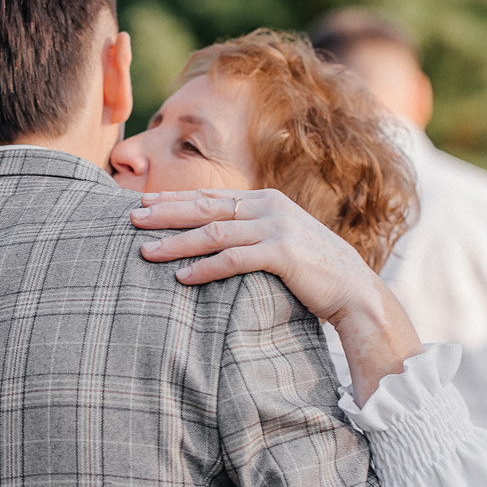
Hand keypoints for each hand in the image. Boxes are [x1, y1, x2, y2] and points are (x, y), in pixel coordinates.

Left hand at [132, 188, 370, 324]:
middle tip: (132, 218)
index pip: (210, 196)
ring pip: (214, 232)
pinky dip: (205, 268)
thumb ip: (250, 233)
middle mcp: (268, 207)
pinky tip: (181, 278)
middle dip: (165, 212)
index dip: (175, 198)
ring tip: (146, 251)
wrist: (354, 290)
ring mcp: (276, 228)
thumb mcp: (279, 241)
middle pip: (205, 206)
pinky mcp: (283, 254)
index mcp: (265, 200)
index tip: (143, 202)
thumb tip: (213, 237)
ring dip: (176, 242)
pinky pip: (234, 259)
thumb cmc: (312, 270)